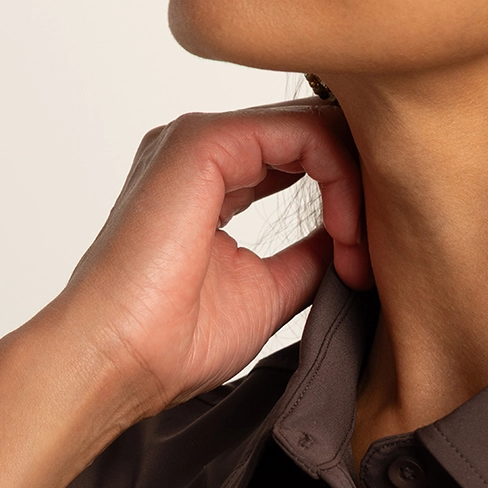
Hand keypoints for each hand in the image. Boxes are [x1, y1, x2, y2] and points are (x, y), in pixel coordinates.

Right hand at [39, 100, 369, 419]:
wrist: (118, 361)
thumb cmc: (171, 345)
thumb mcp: (267, 294)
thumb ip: (308, 257)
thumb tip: (351, 237)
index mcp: (211, 183)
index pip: (300, 156)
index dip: (346, 200)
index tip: (361, 270)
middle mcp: (204, 153)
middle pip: (312, 133)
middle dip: (358, 189)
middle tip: (368, 259)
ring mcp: (201, 142)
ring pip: (312, 126)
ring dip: (353, 185)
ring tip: (357, 249)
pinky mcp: (204, 143)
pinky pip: (301, 130)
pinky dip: (338, 175)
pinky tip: (344, 229)